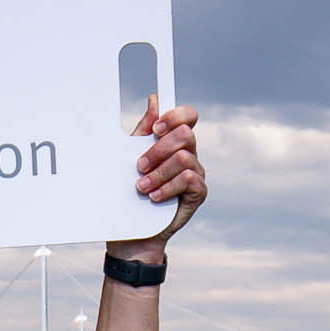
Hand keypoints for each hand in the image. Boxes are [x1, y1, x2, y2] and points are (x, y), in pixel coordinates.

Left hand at [119, 101, 204, 255]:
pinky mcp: (198, 192)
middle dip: (158, 149)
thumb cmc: (130, 192)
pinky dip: (168, 187)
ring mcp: (196, 173)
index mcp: (174, 142)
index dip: (174, 115)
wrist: (132, 230)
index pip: (187, 116)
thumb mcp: (131, 156)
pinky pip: (189, 178)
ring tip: (141, 187)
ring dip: (158, 172)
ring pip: (184, 157)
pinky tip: (154, 197)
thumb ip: (144, 130)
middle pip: (185, 134)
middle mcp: (189, 154)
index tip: (155, 127)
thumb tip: (155, 100)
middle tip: (139, 166)